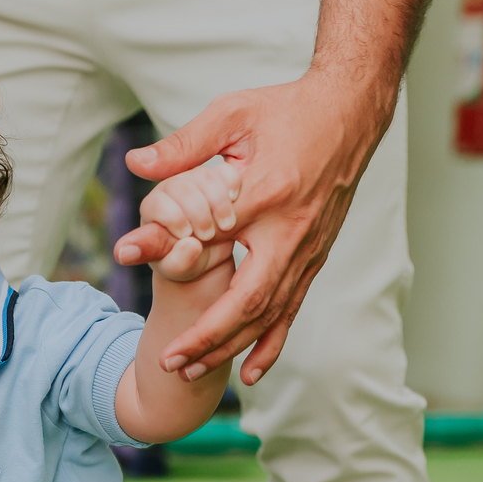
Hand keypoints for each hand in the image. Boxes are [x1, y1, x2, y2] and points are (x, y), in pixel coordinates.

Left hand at [114, 70, 391, 384]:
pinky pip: (292, 310)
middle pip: (246, 301)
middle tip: (168, 361)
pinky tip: (250, 372)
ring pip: (268, 315)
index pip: (211, 238)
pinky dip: (270, 344)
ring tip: (190, 372)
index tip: (132, 267)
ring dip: (230, 348)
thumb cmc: (287, 109)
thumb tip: (136, 164)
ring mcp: (307, 250)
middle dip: (206, 338)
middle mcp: (290, 232)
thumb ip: (184, 145)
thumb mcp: (232, 115)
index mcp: (265, 194)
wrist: (351, 111)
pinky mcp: (315, 258)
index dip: (169, 257)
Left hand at [133, 163, 239, 284]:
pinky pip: (227, 172)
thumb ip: (171, 259)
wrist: (208, 257)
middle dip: (197, 213)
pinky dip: (232, 186)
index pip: (159, 203)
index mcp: (153, 207)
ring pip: (206, 176)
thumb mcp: (174, 266)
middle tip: (206, 236)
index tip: (186, 236)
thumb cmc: (183, 262)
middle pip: (183, 187)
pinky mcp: (219, 178)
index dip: (174, 218)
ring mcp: (195, 180)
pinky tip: (235, 202)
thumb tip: (172, 248)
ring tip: (225, 226)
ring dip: (218, 202)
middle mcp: (172, 188)